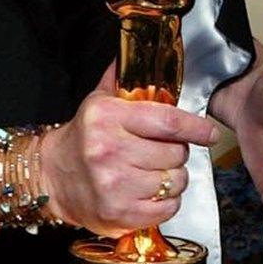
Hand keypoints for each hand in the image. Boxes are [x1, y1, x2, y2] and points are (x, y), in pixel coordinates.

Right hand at [39, 65, 217, 235]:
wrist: (51, 177)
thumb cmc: (84, 137)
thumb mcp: (99, 100)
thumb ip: (123, 78)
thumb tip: (144, 50)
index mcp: (108, 117)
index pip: (169, 122)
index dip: (197, 128)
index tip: (211, 133)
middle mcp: (109, 151)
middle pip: (176, 153)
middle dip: (179, 152)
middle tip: (164, 151)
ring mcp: (113, 185)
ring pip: (175, 181)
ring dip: (174, 178)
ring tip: (155, 172)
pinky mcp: (118, 213)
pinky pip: (167, 208)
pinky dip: (167, 202)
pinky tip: (152, 193)